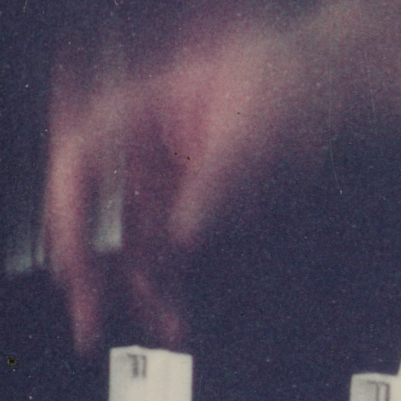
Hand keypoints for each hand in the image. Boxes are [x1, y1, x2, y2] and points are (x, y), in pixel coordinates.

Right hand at [44, 0, 314, 350]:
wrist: (332, 83)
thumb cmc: (288, 76)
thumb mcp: (252, 125)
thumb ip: (216, 179)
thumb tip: (184, 232)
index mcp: (139, 115)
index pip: (80, 165)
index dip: (69, 215)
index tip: (76, 259)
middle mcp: (142, 155)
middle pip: (95, 218)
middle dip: (91, 273)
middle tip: (91, 318)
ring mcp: (164, 186)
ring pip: (130, 249)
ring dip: (137, 293)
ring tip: (155, 324)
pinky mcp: (189, 212)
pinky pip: (166, 259)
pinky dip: (170, 290)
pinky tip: (174, 317)